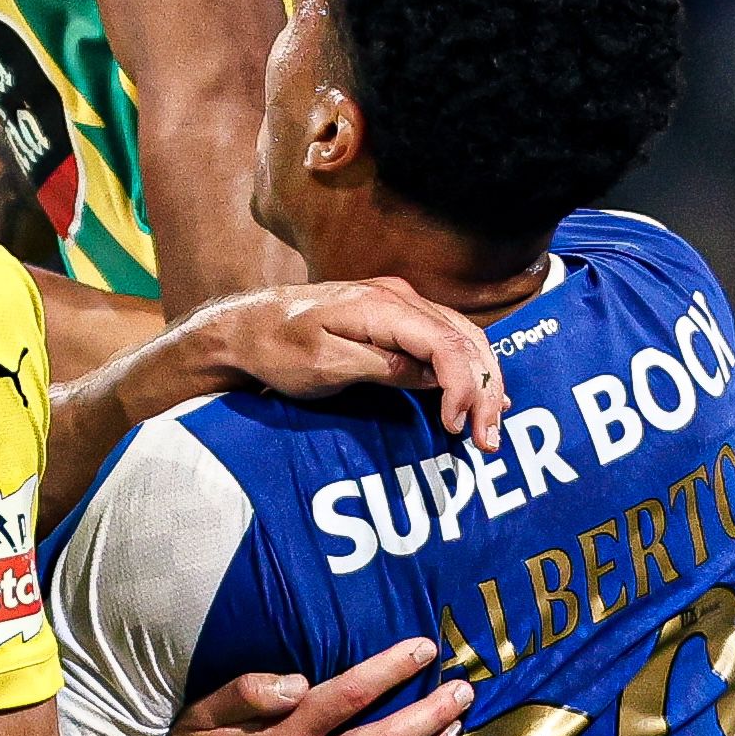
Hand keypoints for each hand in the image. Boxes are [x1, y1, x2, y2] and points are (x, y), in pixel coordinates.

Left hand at [160, 282, 507, 452]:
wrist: (244, 328)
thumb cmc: (275, 348)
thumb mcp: (324, 365)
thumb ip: (382, 367)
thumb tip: (435, 378)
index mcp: (382, 305)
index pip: (445, 342)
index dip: (463, 386)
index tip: (458, 426)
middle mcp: (399, 297)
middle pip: (465, 338)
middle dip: (484, 389)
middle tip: (488, 438)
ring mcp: (399, 303)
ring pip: (462, 337)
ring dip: (481, 381)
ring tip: (490, 426)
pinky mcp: (395, 317)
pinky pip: (445, 339)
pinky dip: (466, 369)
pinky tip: (479, 396)